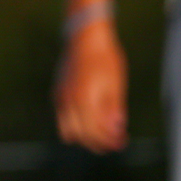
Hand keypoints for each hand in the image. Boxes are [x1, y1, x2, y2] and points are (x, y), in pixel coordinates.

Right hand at [53, 16, 128, 152]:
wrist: (85, 37)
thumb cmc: (104, 57)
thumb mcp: (116, 84)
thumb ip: (114, 109)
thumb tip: (116, 129)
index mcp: (84, 99)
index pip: (95, 132)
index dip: (110, 141)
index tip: (123, 142)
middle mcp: (69, 101)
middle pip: (81, 136)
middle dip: (98, 143)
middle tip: (114, 143)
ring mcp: (61, 98)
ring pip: (68, 131)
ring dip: (85, 137)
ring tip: (101, 135)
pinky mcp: (58, 93)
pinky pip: (63, 120)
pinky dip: (76, 127)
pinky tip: (90, 122)